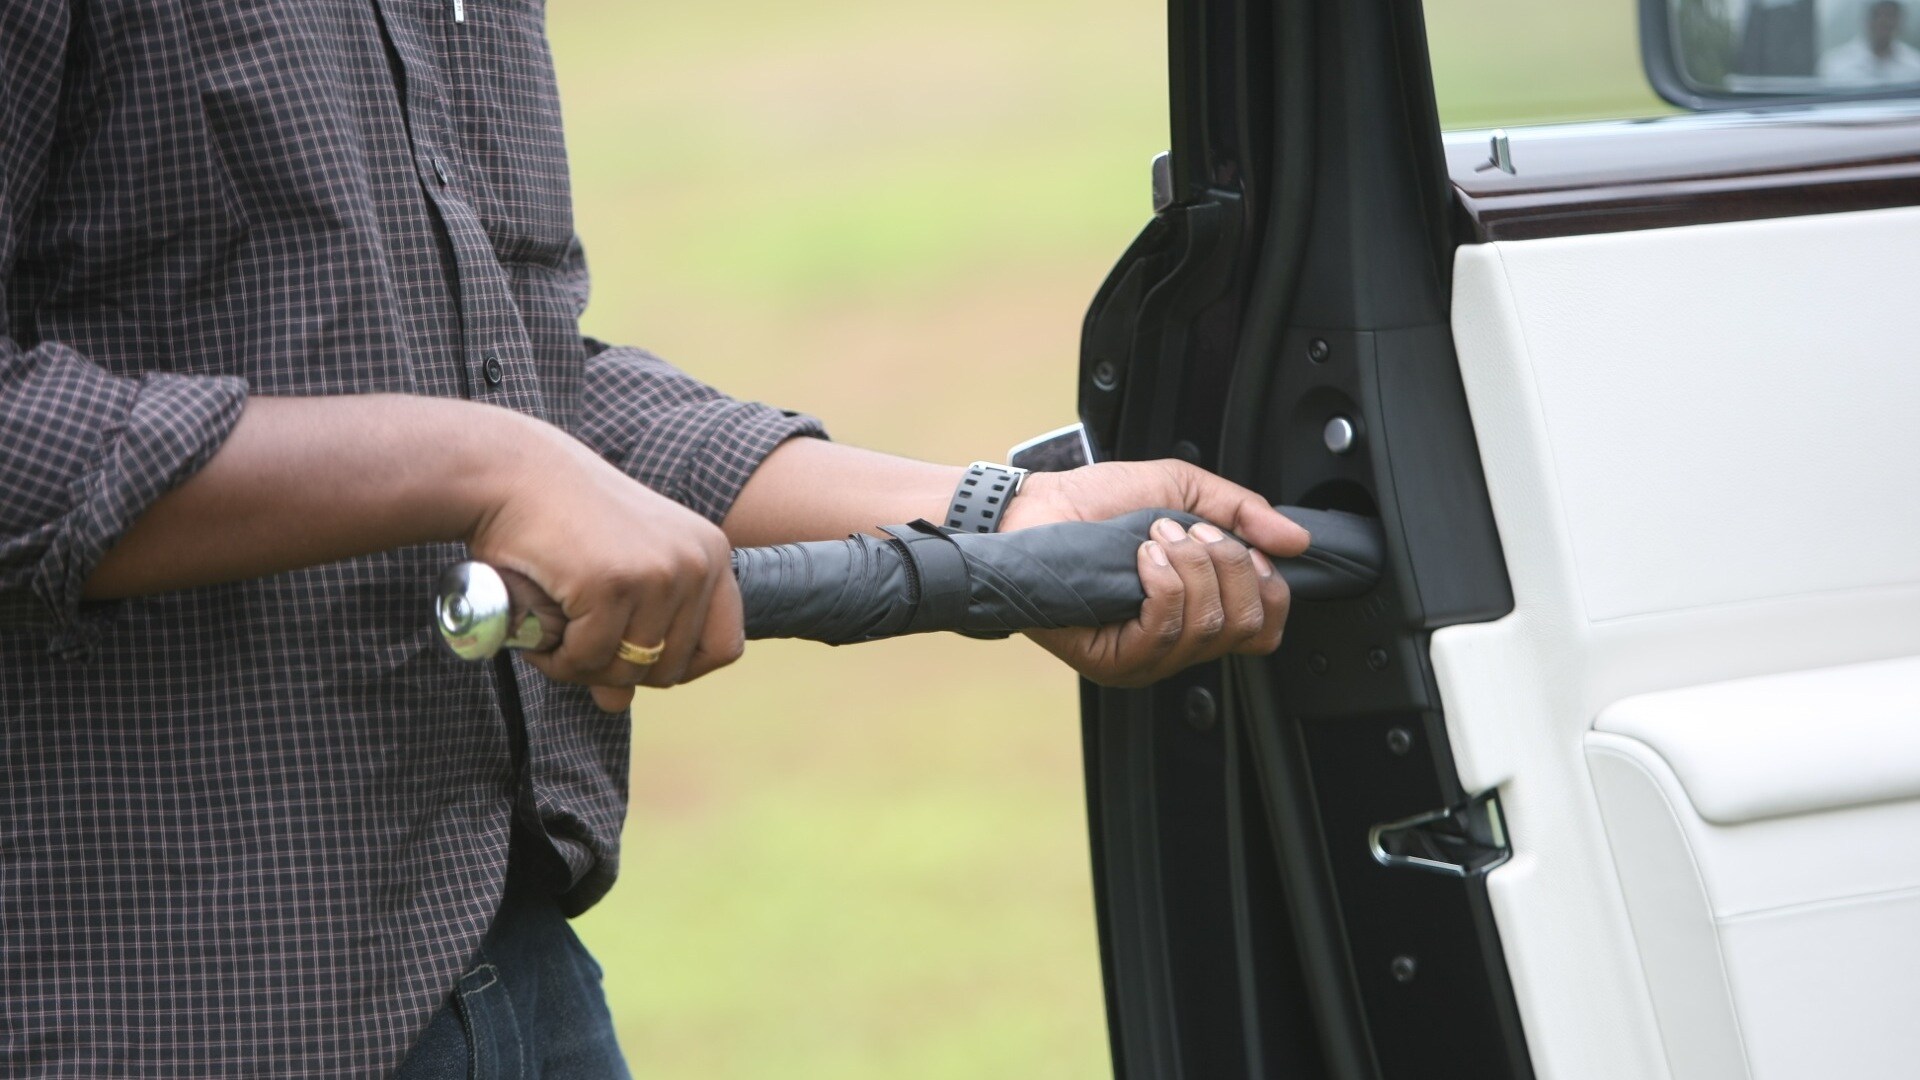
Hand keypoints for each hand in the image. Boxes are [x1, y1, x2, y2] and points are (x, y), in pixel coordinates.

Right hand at [466, 417, 743, 711]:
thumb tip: (617, 701)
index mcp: (711, 553)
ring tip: (554, 638)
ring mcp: (657, 573)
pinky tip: (539, 634)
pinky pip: (589, 658)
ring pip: (630, 669)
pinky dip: (558, 659)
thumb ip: (629, 633)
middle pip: (672, 669)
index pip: (725, 647)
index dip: (680, 668)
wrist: (510, 472)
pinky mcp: (613, 583)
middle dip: (619, 672)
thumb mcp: (614, 573)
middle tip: (576, 648)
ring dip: (583, 669)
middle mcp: (696, 562)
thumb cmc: (561, 520)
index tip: (636, 660)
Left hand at [999, 460, 1309, 687]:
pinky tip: (1143, 557)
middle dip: (1228, 565)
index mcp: (1198, 609)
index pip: (1264, 629)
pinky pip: (1166, 631)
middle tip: (1189, 531)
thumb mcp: (1183, 490)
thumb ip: (1243, 512)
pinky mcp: (1113, 661)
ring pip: (1209, 626)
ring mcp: (1146, 658)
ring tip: (1156, 536)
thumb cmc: (1098, 501)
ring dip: (1192, 566)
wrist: (1033, 508)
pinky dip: (1165, 582)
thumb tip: (1297, 541)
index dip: (1268, 587)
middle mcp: (1177, 642)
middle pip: (1246, 627)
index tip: (1242, 546)